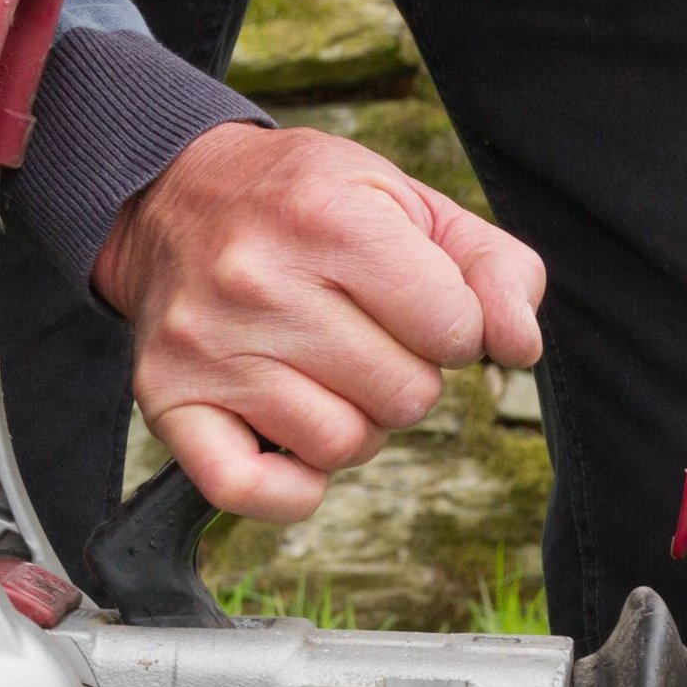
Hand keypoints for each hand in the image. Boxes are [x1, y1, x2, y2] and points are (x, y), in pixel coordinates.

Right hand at [90, 123, 545, 523]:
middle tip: (364, 338)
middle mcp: (258, 279)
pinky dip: (292, 489)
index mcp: (328, 217)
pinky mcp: (168, 398)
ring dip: (353, 425)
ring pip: (343, 446)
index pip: (454, 331)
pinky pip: (252, 491)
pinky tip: (294, 444)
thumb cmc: (309, 206)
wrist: (172, 196)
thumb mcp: (411, 204)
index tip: (414, 305)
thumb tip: (519, 347)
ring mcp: (208, 345)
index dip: (454, 329)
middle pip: (406, 397)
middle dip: (405, 375)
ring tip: (324, 374)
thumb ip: (493, 268)